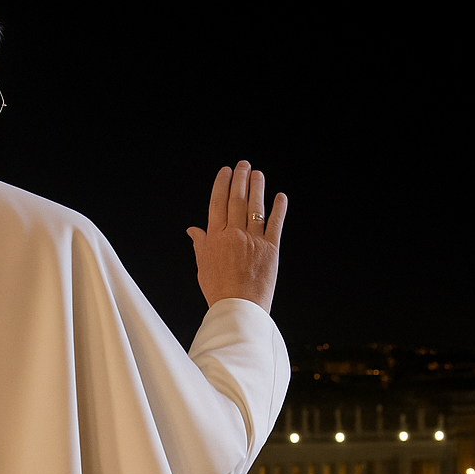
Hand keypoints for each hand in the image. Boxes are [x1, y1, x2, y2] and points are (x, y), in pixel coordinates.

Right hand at [187, 161, 286, 312]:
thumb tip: (193, 230)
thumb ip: (200, 244)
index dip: (222, 184)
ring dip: (258, 187)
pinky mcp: (271, 249)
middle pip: (237, 200)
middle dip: (240, 179)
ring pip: (256, 207)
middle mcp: (234, 235)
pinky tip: (280, 197)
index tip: (226, 172)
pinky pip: (275, 224)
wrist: (238, 308)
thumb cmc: (219, 291)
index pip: (218, 203)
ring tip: (258, 174)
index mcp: (216, 238)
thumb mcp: (203, 266)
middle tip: (244, 165)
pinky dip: (279, 209)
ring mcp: (254, 240)